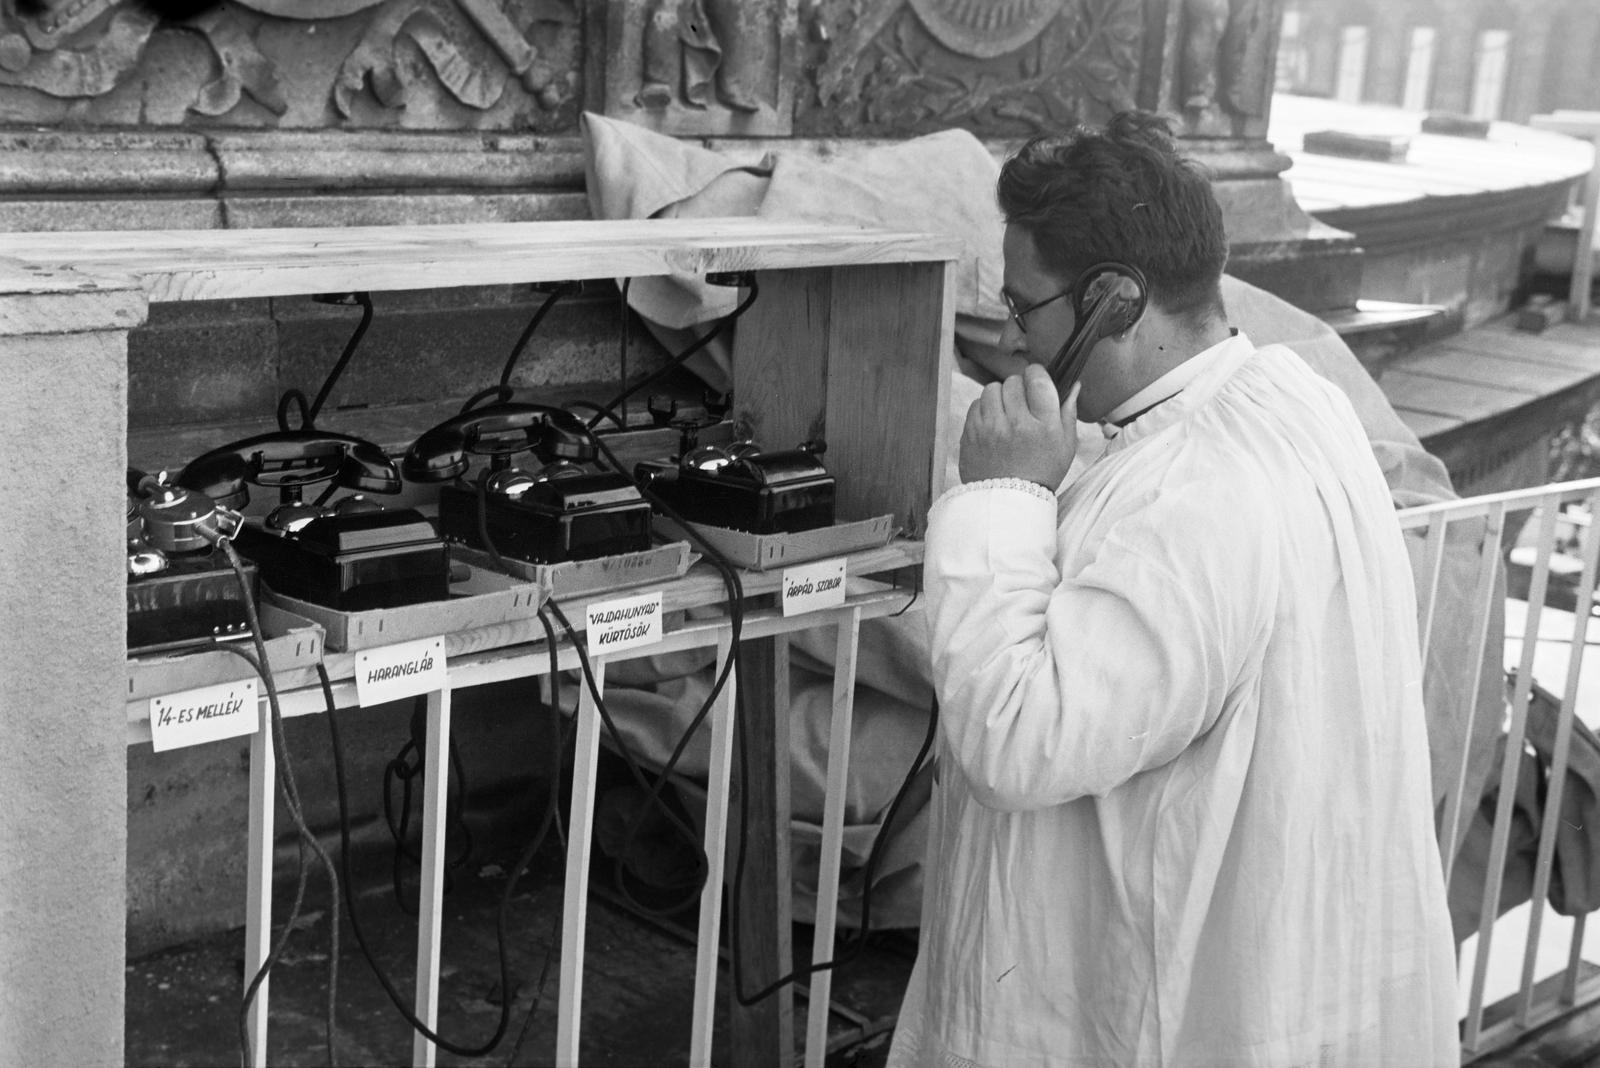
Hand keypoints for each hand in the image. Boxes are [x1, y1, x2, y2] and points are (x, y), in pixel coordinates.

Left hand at [958, 363, 1077, 488]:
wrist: (1009, 502)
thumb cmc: (1042, 472)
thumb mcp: (1065, 446)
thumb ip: (1068, 413)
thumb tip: (1074, 385)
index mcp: (1044, 425)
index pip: (1037, 380)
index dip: (1036, 374)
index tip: (1036, 380)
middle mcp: (1016, 424)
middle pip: (1013, 382)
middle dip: (1018, 387)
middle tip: (1022, 403)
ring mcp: (990, 429)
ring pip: (991, 389)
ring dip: (999, 396)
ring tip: (1005, 412)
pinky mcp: (970, 435)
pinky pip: (975, 405)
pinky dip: (984, 409)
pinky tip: (992, 423)